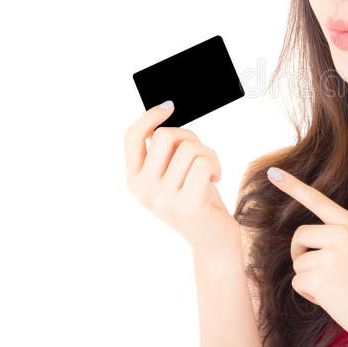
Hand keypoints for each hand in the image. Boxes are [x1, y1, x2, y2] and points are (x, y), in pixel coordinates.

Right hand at [124, 101, 238, 254]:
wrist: (213, 240)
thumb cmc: (197, 199)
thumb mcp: (173, 175)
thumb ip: (165, 153)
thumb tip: (162, 116)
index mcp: (135, 180)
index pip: (131, 137)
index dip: (149, 116)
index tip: (169, 106)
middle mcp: (144, 190)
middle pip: (166, 136)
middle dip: (191, 138)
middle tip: (201, 155)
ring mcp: (164, 199)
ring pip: (189, 149)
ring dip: (208, 154)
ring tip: (210, 171)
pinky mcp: (188, 204)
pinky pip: (203, 163)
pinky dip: (216, 165)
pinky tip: (215, 179)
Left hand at [266, 166, 347, 346]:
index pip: (317, 199)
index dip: (292, 185)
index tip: (272, 172)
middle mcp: (340, 235)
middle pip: (300, 235)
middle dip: (302, 254)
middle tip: (321, 270)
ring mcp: (330, 256)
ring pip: (299, 263)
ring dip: (310, 279)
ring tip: (335, 288)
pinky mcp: (321, 278)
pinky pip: (299, 283)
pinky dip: (310, 294)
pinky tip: (331, 300)